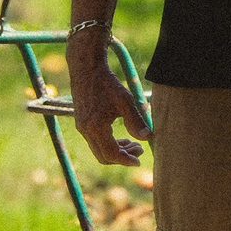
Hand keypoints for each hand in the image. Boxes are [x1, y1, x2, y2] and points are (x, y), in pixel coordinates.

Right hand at [68, 46, 149, 166]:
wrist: (86, 69)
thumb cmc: (106, 83)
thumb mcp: (125, 100)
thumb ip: (136, 121)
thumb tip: (148, 138)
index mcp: (95, 127)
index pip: (111, 154)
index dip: (126, 160)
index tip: (139, 160)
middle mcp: (86, 130)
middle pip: (104, 157)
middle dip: (122, 158)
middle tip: (140, 150)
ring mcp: (82, 128)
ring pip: (99, 150)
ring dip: (117, 151)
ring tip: (134, 144)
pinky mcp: (82, 123)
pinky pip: (95, 142)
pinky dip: (109, 144)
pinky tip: (122, 137)